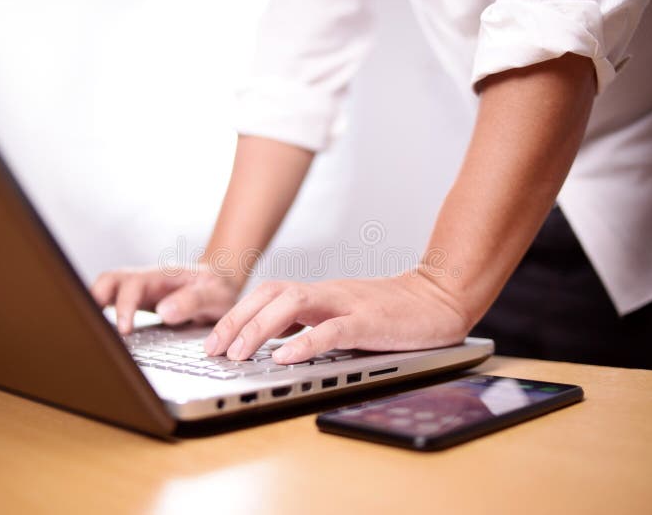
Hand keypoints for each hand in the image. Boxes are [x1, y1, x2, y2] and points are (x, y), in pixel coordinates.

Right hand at [91, 265, 239, 333]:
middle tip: (94, 330)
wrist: (219, 284)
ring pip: (105, 289)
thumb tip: (163, 312)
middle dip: (95, 300)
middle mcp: (146, 280)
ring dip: (93, 305)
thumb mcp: (215, 295)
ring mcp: (138, 289)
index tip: (124, 329)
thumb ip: (193, 301)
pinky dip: (100, 313)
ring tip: (88, 333)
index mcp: (163, 276)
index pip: (134, 284)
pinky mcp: (136, 301)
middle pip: (109, 280)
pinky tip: (99, 333)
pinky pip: (111, 301)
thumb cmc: (217, 290)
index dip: (125, 306)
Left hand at [204, 272, 471, 363]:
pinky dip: (306, 342)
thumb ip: (313, 324)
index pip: (267, 294)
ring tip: (239, 354)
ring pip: (294, 305)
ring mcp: (348, 305)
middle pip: (271, 294)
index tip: (212, 342)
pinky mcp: (370, 322)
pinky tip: (286, 357)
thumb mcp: (344, 314)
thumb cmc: (391, 312)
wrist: (439, 296)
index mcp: (319, 295)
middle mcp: (327, 294)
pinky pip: (333, 329)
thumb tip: (276, 345)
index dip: (236, 315)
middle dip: (236, 321)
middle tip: (213, 350)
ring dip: (260, 329)